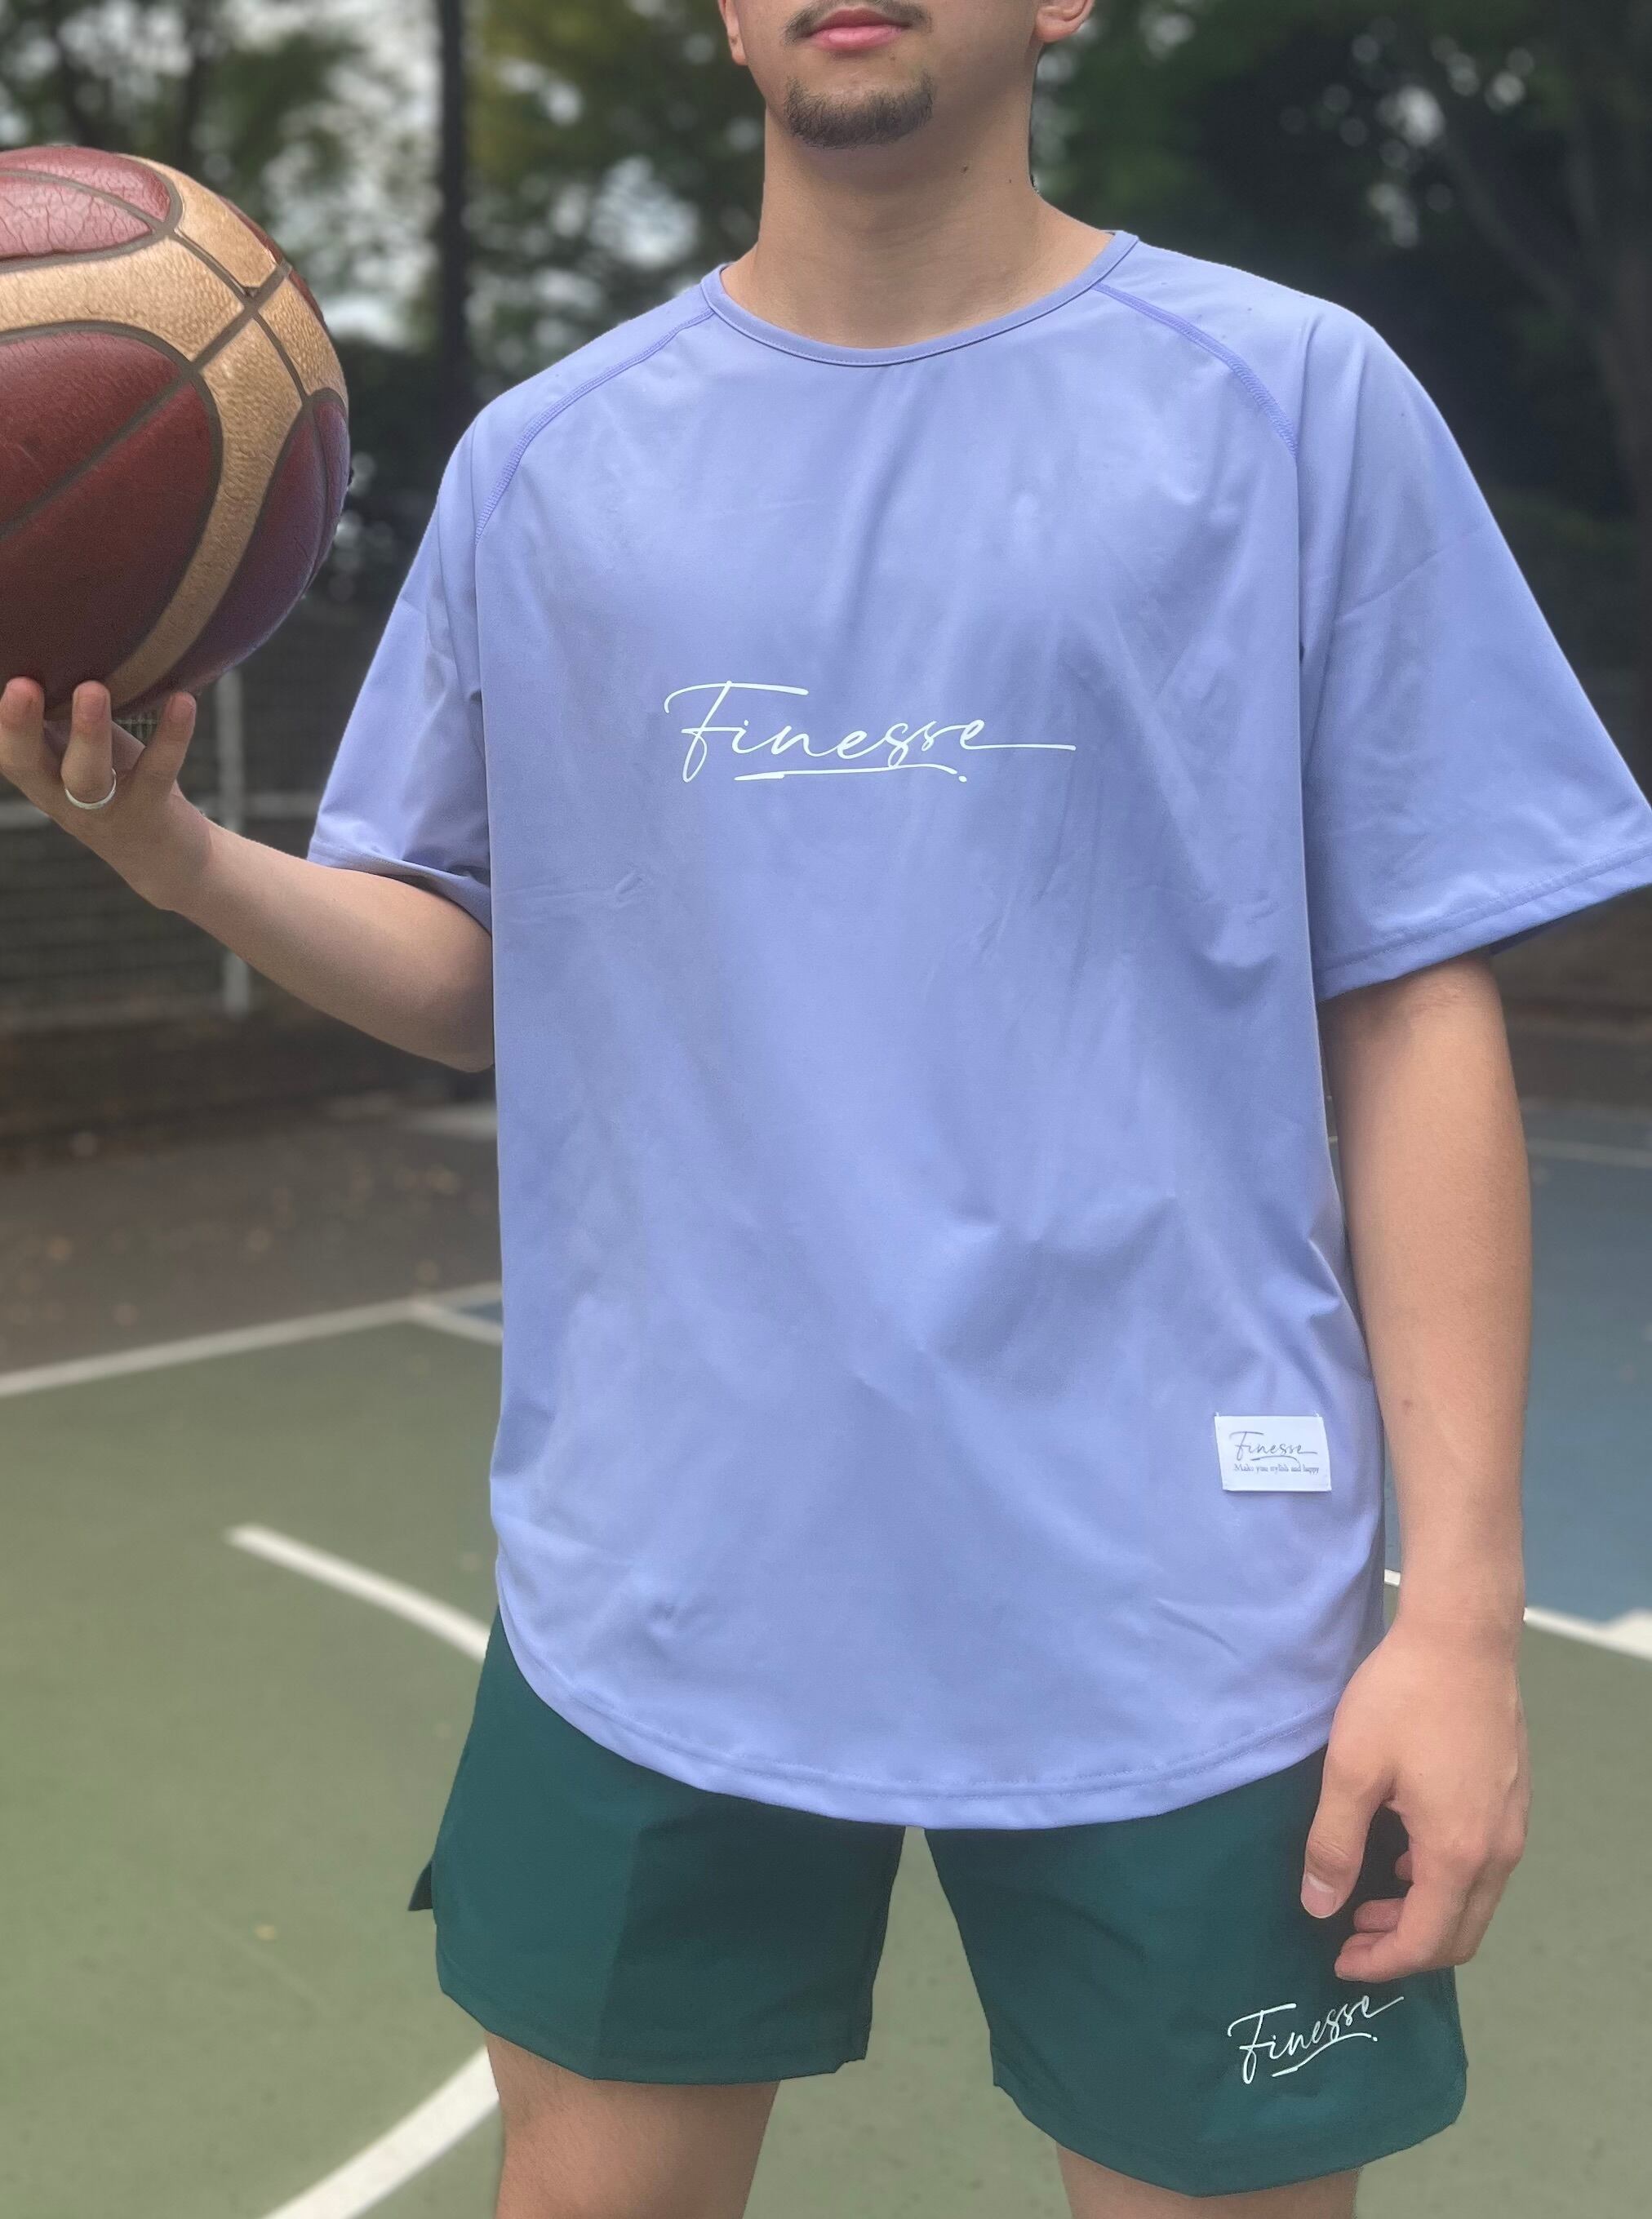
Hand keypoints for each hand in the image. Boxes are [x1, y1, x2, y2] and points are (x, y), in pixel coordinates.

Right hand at [0, 676, 211, 910]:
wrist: (165, 857)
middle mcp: (60, 797)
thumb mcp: (78, 751)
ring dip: (88, 732)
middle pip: (27, 765)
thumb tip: (53, 648)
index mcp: (38, 773)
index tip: (4, 678)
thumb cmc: (115, 784)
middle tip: (22, 684)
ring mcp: (104, 810)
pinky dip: (171, 736)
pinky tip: (183, 700)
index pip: (5, 747)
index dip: (0, 720)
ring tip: (93, 689)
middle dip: (20, 726)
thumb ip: (61, 715)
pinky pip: (157, 772)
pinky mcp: (150, 813)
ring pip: (86, 775)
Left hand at [1301, 1617, 1529, 1980]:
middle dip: (1404, 1947)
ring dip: (1425, 1913)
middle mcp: (1499, 1850)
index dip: (1381, 1963)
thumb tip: (1319, 1907)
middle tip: (1351, 1934)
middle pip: (1459, 1934)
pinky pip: (1483, 1866)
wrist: (1463, 1636)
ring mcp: (1513, 1824)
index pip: (1425, 1942)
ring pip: (1475, 1900)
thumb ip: (1334, 1843)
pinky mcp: (1513, 1798)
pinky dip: (1444, 1880)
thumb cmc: (1402, 1698)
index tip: (1339, 1960)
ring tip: (1370, 1897)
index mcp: (1457, 1853)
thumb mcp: (1350, 1769)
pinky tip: (1404, 1852)